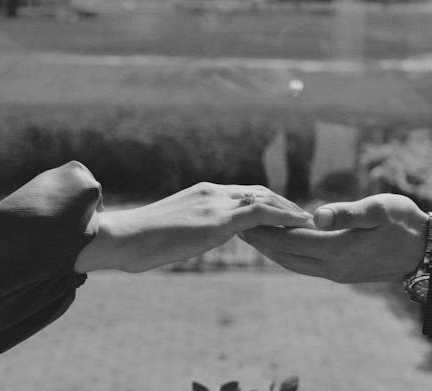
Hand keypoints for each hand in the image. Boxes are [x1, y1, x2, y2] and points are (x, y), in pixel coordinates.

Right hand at [76, 182, 310, 272]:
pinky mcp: (217, 219)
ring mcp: (216, 203)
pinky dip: (284, 216)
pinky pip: (260, 213)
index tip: (281, 210)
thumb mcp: (172, 229)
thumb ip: (191, 226)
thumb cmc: (140, 239)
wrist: (122, 237)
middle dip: (282, 201)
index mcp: (202, 193)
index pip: (242, 193)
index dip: (265, 200)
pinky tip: (301, 223)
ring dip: (289, 208)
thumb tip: (199, 234)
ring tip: (308, 218)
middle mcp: (213, 192)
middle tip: (302, 213)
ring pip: (264, 199)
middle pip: (258, 191)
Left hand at [240, 194, 427, 282]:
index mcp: (339, 250)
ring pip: (293, 262)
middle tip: (237, 228)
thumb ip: (347, 213)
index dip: (266, 231)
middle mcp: (333, 267)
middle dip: (261, 242)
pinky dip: (287, 253)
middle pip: (286, 256)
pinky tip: (280, 243)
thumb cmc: (403, 221)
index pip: (290, 241)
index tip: (245, 219)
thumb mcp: (379, 210)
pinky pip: (305, 263)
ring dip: (271, 250)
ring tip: (251, 235)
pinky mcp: (340, 271)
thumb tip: (316, 215)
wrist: (424, 249)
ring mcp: (336, 272)